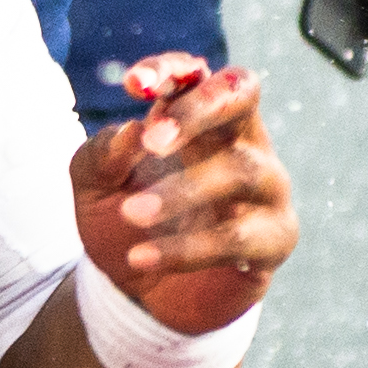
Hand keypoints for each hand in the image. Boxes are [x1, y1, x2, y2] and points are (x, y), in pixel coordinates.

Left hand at [70, 59, 297, 339]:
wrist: (140, 297)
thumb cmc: (123, 225)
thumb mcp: (94, 188)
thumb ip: (102, 155)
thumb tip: (129, 130)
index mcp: (200, 119)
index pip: (201, 75)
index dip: (172, 70)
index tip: (135, 86)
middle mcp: (243, 143)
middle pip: (242, 96)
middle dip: (198, 109)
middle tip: (151, 139)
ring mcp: (266, 191)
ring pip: (241, 171)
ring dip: (183, 189)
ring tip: (131, 214)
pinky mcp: (273, 242)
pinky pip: (239, 237)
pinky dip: (187, 249)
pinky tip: (141, 257)